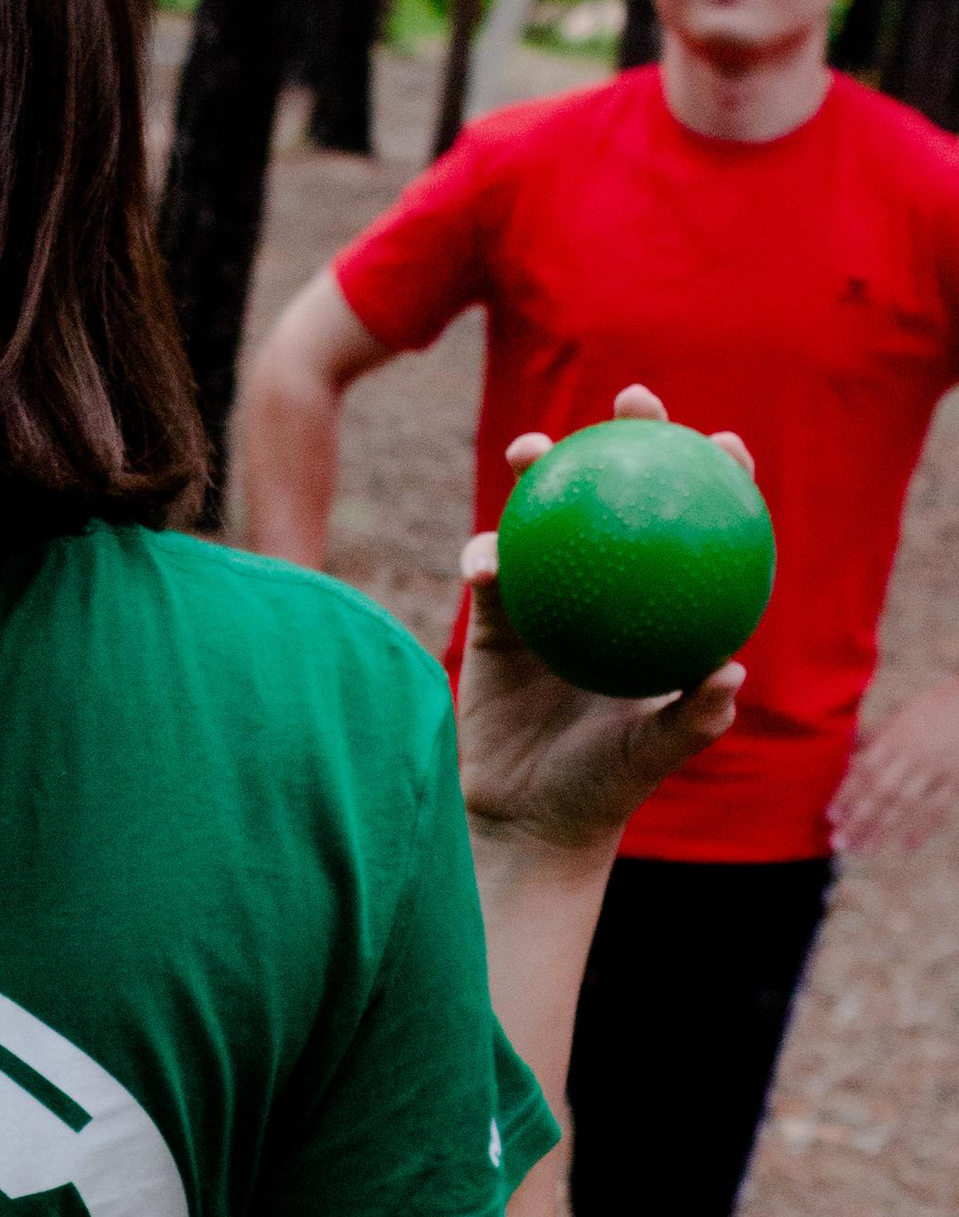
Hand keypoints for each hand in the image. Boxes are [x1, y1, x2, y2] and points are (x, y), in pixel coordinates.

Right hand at [456, 385, 747, 857]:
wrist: (525, 818)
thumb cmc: (600, 789)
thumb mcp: (652, 758)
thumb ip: (693, 720)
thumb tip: (729, 672)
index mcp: (655, 613)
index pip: (689, 532)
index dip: (713, 480)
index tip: (725, 445)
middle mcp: (604, 594)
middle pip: (616, 497)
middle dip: (626, 435)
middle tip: (632, 398)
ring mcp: (547, 599)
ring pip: (543, 518)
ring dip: (535, 473)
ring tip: (531, 450)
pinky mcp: (493, 620)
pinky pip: (490, 572)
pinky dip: (486, 556)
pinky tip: (487, 558)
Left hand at [831, 675, 958, 854]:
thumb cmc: (932, 707)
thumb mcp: (899, 714)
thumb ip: (873, 736)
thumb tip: (846, 752)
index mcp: (893, 738)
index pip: (864, 770)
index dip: (846, 794)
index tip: (831, 816)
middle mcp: (911, 756)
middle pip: (881, 792)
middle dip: (859, 819)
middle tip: (839, 843)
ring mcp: (935, 769)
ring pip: (906, 803)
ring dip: (883, 829)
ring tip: (864, 851)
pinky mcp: (956, 778)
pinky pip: (940, 806)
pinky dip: (924, 828)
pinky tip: (908, 847)